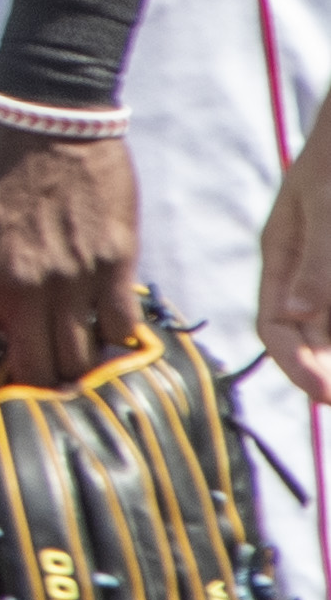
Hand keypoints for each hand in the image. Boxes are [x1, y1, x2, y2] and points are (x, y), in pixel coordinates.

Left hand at [0, 121, 142, 383]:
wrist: (49, 128)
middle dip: (37, 384)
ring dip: (79, 368)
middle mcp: (25, 290)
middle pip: (38, 373)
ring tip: (75, 361)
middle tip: (40, 374)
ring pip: (83, 361)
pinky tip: (109, 333)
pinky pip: (122, 328)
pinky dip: (117, 339)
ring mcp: (75, 281)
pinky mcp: (116, 266)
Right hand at [259, 126, 330, 400]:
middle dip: (324, 369)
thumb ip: (318, 259)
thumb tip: (297, 312)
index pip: (274, 325)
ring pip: (330, 326)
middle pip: (309, 336)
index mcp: (283, 256)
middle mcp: (309, 271)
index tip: (323, 395)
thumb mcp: (327, 203)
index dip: (294, 365)